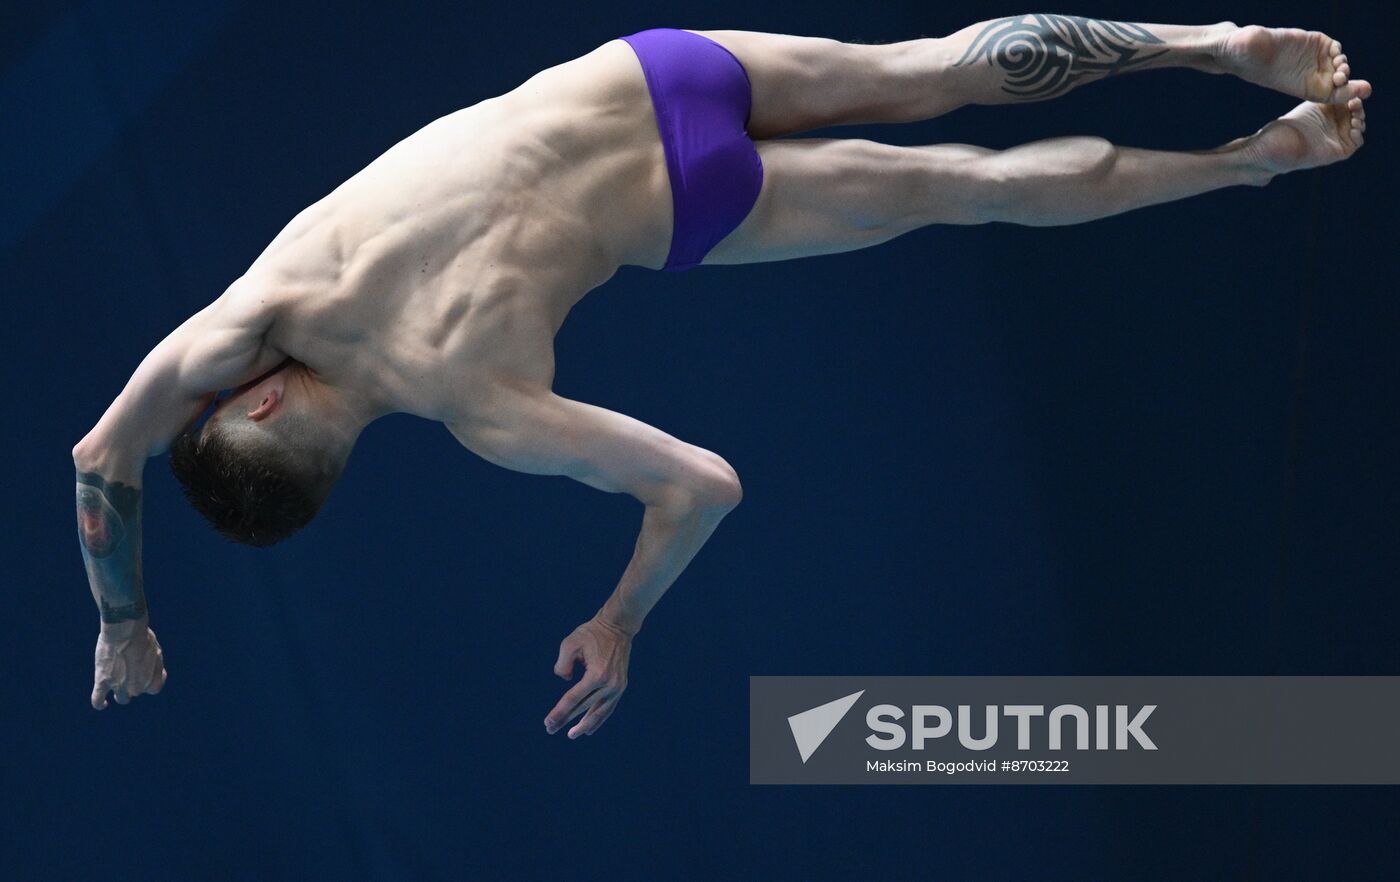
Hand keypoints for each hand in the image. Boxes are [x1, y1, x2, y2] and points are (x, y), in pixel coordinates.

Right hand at [92, 621, 167, 709]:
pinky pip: (97, 700)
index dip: (151, 682)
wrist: (125, 631)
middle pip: (135, 692)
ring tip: (117, 684)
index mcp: (152, 680)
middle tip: (130, 668)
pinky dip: (99, 704)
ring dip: (120, 693)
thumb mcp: (156, 651)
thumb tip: (154, 674)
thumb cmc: (142, 637)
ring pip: (121, 698)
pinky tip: (102, 704)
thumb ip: (154, 667)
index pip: (154, 689)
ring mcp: (119, 686)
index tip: (148, 673)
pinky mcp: (102, 682)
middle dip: (134, 683)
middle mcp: (136, 687)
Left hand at [545, 617, 631, 738]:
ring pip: (599, 713)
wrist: (618, 626)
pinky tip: (590, 728)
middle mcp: (609, 685)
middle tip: (550, 729)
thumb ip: (562, 664)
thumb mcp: (570, 643)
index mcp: (596, 675)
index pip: (573, 699)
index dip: (559, 712)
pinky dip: (599, 719)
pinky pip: (608, 708)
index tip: (548, 722)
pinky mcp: (621, 686)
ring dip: (585, 725)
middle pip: (584, 708)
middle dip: (566, 720)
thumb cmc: (592, 633)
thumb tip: (565, 680)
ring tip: (572, 735)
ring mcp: (618, 687)